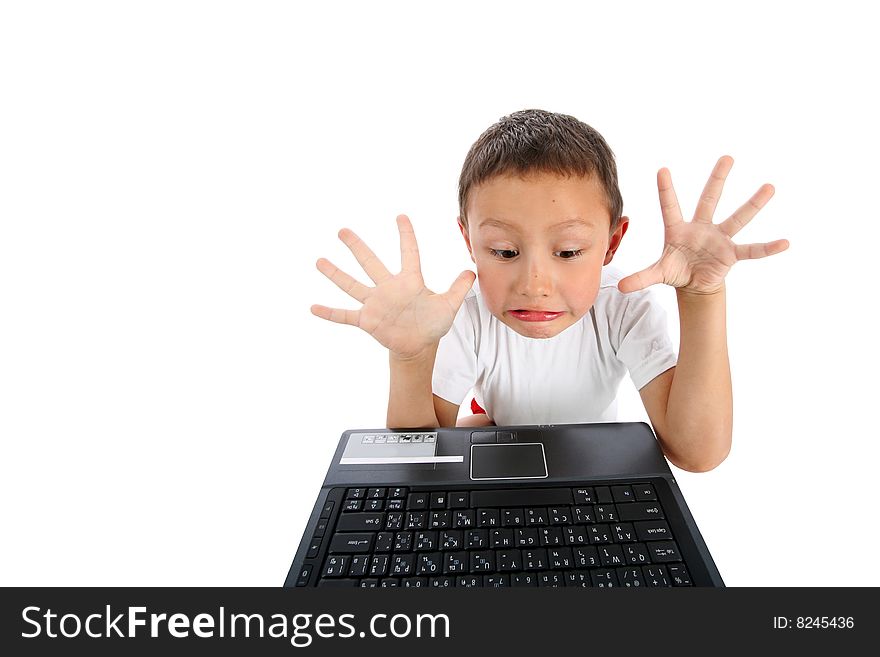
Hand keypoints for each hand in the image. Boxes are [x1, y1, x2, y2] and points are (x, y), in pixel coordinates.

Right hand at [311, 214, 475, 359]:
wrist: (419, 345)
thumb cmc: (432, 324)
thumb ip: (458, 289)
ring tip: (319, 261)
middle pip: (370, 262)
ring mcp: (375, 303)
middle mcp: (388, 288)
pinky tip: (313, 307)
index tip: (401, 217)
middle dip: (357, 247)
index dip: (406, 236)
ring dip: (336, 274)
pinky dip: (330, 312)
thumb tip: (472, 271)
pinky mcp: (367, 320)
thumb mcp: (449, 306)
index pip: (409, 253)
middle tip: (343, 230)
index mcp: (409, 281)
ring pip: (353, 284)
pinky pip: (345, 315)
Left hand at [618, 155, 789, 294]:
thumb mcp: (657, 273)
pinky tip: (785, 243)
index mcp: (678, 229)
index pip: (670, 206)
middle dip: (717, 179)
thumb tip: (619, 286)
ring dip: (753, 204)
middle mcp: (701, 227)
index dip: (666, 190)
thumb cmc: (676, 271)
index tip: (662, 170)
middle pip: (710, 199)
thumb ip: (640, 277)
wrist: (694, 283)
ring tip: (769, 187)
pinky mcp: (731, 253)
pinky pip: (752, 250)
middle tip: (728, 157)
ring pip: (737, 218)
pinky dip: (767, 248)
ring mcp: (719, 238)